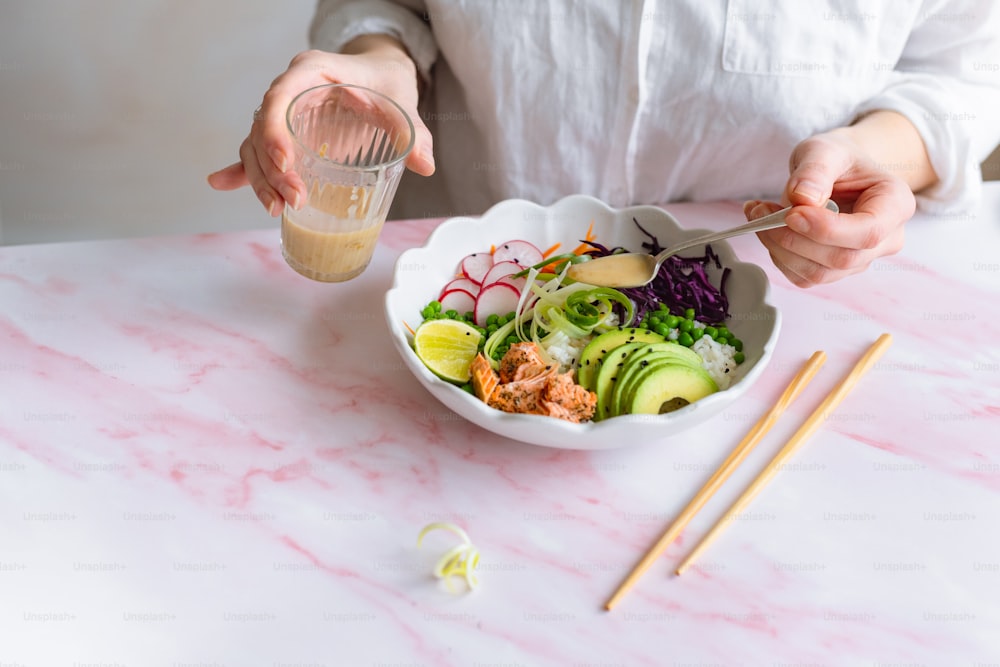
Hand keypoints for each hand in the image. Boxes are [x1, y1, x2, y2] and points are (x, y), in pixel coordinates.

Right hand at [207, 39, 433, 216]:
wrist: (380, 74)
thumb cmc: (386, 83)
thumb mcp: (402, 103)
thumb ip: (413, 132)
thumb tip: (425, 164)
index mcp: (311, 72)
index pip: (279, 98)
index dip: (275, 130)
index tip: (286, 162)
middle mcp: (289, 91)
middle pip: (263, 129)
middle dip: (271, 169)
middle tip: (293, 200)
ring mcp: (284, 114)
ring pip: (256, 146)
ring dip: (261, 179)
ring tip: (278, 209)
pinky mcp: (285, 135)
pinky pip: (256, 152)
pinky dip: (240, 170)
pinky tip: (221, 183)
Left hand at [747, 129, 915, 286]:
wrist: (836, 171)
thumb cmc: (838, 159)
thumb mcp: (826, 149)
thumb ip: (816, 169)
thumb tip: (803, 198)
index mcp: (895, 205)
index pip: (867, 232)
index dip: (827, 229)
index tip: (792, 213)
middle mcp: (885, 239)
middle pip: (842, 258)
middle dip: (794, 238)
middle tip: (761, 211)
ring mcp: (860, 259)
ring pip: (819, 273)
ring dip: (779, 248)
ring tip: (760, 214)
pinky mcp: (834, 270)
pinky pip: (803, 276)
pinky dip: (778, 255)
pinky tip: (767, 228)